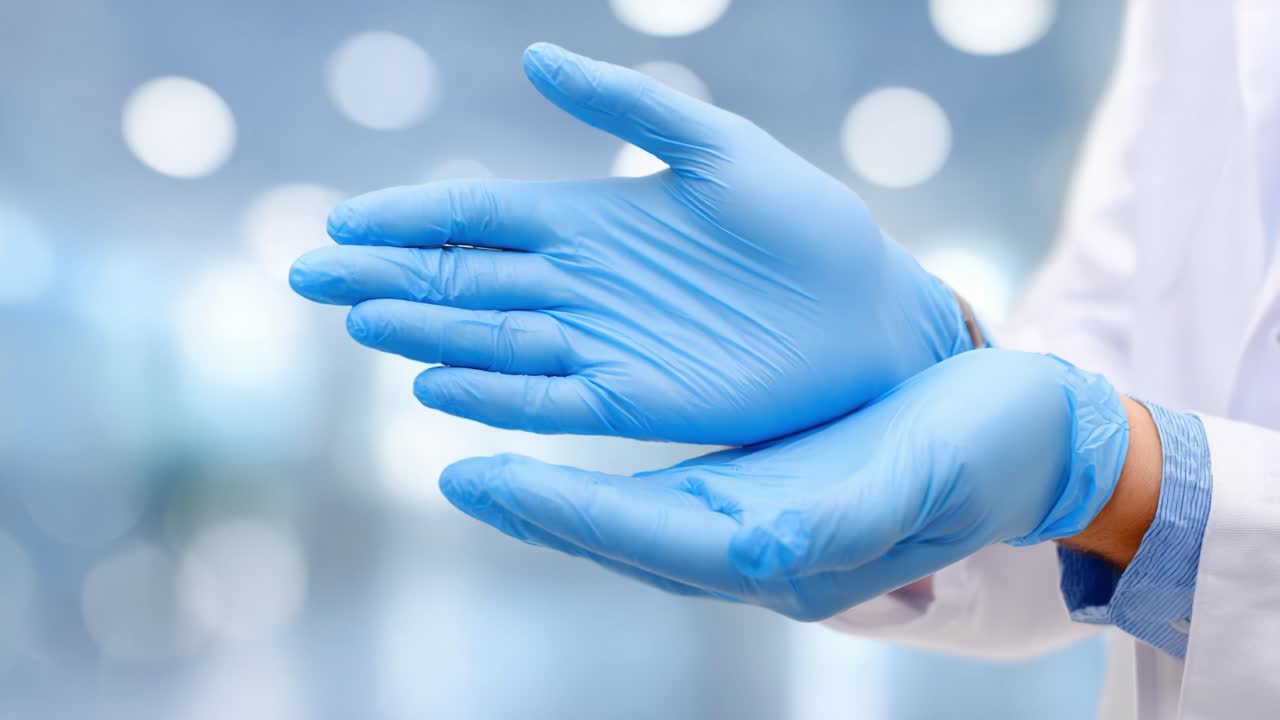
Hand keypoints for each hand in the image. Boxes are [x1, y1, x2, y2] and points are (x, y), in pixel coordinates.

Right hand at [289, 42, 968, 444]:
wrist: (867, 307)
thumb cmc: (804, 222)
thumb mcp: (720, 147)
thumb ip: (630, 108)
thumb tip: (534, 55)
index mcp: (591, 219)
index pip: (479, 217)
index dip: (411, 221)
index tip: (344, 224)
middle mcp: (580, 285)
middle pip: (465, 280)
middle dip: (389, 277)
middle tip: (310, 277)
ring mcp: (602, 344)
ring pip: (493, 339)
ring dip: (427, 330)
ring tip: (362, 322)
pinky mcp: (634, 400)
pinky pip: (548, 399)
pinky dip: (493, 394)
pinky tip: (437, 383)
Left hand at [435, 350, 1128, 620]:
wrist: (1025, 441)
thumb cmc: (984, 454)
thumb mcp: (925, 475)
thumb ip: (849, 518)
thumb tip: (768, 549)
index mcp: (787, 556)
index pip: (647, 537)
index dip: (560, 510)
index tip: (478, 478)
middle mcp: (760, 553)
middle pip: (623, 541)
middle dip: (539, 511)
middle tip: (460, 474)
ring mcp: (760, 530)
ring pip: (634, 525)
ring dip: (561, 502)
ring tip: (490, 465)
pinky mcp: (768, 500)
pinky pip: (668, 499)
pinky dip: (609, 485)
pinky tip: (574, 454)